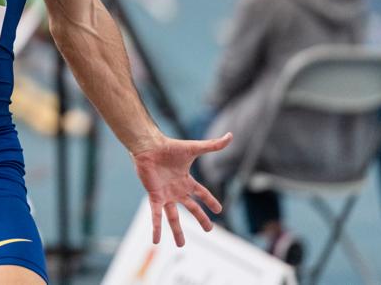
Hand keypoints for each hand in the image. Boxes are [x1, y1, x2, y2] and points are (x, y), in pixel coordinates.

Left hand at [131, 132, 232, 246]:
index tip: (219, 210)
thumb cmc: (169, 146)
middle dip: (200, 218)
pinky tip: (156, 241)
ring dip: (177, 231)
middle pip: (191, 208)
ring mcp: (165, 195)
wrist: (149, 146)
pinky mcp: (154, 197)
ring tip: (181, 245)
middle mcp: (176, 190)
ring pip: (173, 217)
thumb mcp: (195, 148)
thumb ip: (213, 145)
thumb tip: (230, 136)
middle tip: (209, 230)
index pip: (202, 193)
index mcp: (186, 180)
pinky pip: (156, 216)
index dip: (210, 201)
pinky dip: (156, 228)